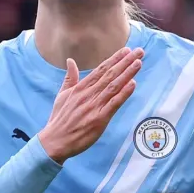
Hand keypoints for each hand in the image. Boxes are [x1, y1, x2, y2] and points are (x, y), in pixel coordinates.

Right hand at [38, 47, 143, 163]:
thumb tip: (70, 61)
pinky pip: (114, 104)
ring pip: (113, 86)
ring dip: (127, 73)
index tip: (125, 51)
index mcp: (80, 88)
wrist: (55, 141)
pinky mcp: (99, 119)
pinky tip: (133, 84)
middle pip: (109, 74)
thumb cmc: (59, 120)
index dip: (114, 59)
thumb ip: (69, 78)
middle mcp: (88, 94)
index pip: (100, 70)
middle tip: (138, 52)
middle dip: (125, 62)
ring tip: (138, 63)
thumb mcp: (62, 95)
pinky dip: (124, 93)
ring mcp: (94, 106)